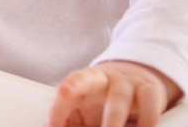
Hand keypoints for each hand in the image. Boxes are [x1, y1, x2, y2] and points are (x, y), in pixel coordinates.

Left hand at [46, 61, 181, 126]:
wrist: (138, 78)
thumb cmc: (104, 100)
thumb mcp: (85, 109)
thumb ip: (70, 120)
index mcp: (84, 81)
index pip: (66, 90)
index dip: (57, 107)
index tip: (50, 124)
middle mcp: (104, 78)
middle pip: (86, 78)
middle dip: (74, 86)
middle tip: (63, 93)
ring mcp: (127, 83)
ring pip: (118, 98)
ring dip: (113, 119)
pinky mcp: (149, 90)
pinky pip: (148, 104)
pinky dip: (146, 121)